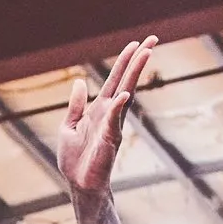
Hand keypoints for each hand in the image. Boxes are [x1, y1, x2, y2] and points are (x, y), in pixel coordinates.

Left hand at [56, 36, 155, 195]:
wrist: (78, 184)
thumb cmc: (75, 160)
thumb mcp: (69, 126)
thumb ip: (76, 105)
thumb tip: (79, 82)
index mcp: (100, 108)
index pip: (115, 80)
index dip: (124, 61)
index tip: (135, 44)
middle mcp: (110, 113)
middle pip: (126, 80)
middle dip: (138, 60)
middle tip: (153, 39)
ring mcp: (112, 125)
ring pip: (126, 94)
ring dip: (135, 74)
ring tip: (146, 54)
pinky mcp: (109, 139)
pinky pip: (114, 120)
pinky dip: (118, 107)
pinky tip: (123, 95)